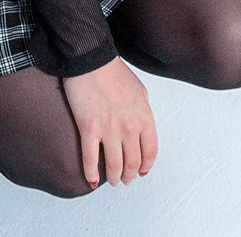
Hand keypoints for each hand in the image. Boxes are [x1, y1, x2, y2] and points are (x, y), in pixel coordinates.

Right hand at [61, 55, 157, 187]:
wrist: (91, 59)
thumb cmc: (113, 71)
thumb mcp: (139, 90)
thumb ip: (143, 111)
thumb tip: (142, 128)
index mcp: (144, 117)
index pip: (150, 152)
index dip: (146, 167)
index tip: (142, 172)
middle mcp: (130, 126)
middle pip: (133, 163)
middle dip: (130, 176)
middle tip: (125, 179)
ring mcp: (110, 129)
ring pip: (114, 166)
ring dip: (114, 178)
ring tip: (111, 180)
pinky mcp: (89, 128)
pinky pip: (91, 159)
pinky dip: (91, 174)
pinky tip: (91, 179)